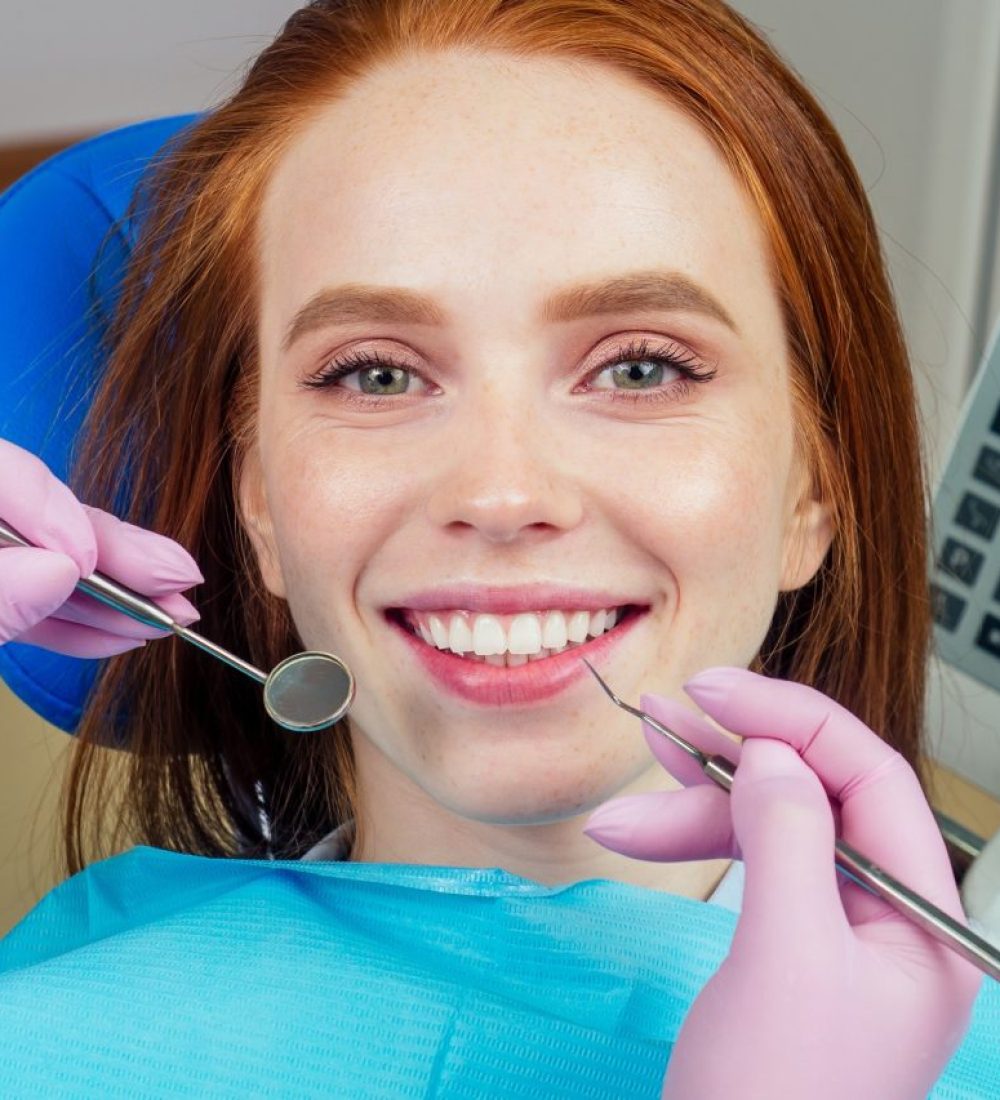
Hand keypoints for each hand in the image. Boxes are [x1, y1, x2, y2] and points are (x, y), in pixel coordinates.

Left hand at [0, 438, 201, 655]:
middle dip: (119, 555)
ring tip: (168, 616)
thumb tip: (61, 569)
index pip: (8, 477)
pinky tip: (125, 633)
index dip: (57, 511)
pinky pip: (39, 606)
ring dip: (117, 599)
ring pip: (57, 566)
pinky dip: (82, 626)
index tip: (89, 562)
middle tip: (177, 579)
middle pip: (51, 518)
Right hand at [583, 667, 982, 1098]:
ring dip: (692, 806)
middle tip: (660, 723)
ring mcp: (836, 932)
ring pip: (770, 827)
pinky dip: (691, 844)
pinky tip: (637, 833)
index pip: (870, 777)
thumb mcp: (785, 959)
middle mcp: (888, 915)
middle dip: (729, 761)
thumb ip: (789, 838)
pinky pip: (747, 865)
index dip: (792, 718)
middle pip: (813, 795)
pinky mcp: (786, 946)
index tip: (715, 689)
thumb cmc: (771, 1099)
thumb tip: (769, 750)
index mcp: (922, 918)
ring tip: (623, 804)